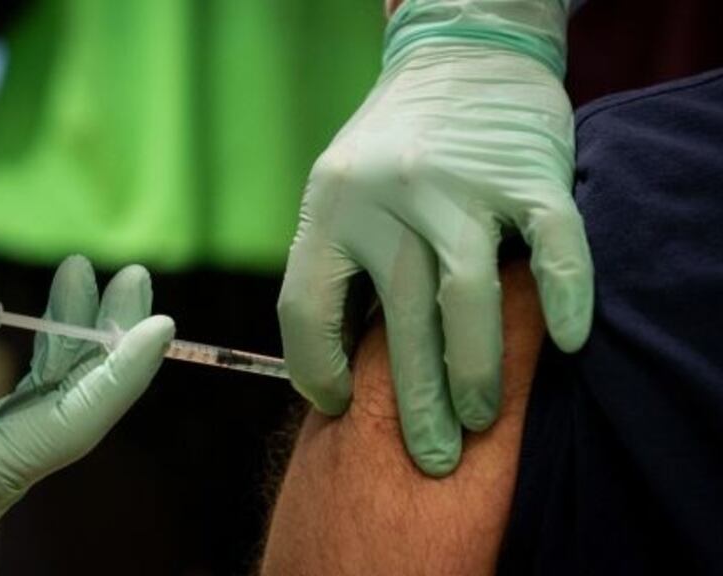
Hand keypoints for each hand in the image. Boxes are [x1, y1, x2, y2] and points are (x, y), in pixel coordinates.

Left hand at [278, 0, 591, 475]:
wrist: (457, 58)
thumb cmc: (389, 147)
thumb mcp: (336, 194)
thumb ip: (336, 266)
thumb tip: (337, 371)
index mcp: (329, 206)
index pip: (306, 309)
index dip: (317, 371)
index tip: (342, 408)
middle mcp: (388, 194)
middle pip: (401, 317)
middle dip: (416, 402)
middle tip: (432, 457)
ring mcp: (460, 182)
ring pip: (469, 295)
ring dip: (477, 370)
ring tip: (482, 419)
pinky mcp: (528, 172)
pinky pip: (552, 246)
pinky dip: (563, 297)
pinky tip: (562, 344)